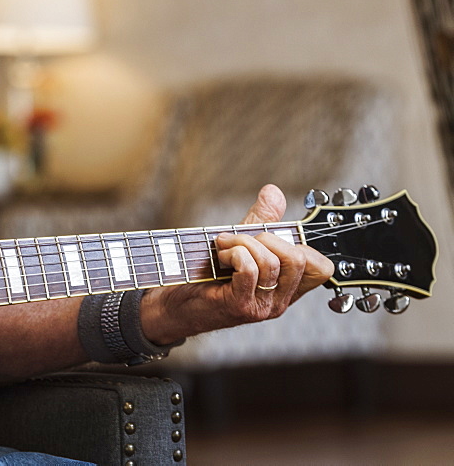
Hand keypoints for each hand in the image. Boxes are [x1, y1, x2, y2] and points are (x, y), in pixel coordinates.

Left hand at [140, 184, 334, 344]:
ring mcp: (263, 306)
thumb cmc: (208, 275)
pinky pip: (250, 269)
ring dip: (242, 242)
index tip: (269, 237)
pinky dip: (234, 253)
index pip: (322, 268)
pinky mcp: (241, 306)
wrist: (176, 306)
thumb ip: (261, 220)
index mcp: (287, 288)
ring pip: (271, 262)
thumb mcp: (240, 244)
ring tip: (223, 245)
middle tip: (239, 237)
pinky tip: (221, 256)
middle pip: (298, 259)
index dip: (302, 245)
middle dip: (267, 237)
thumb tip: (273, 193)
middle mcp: (280, 301)